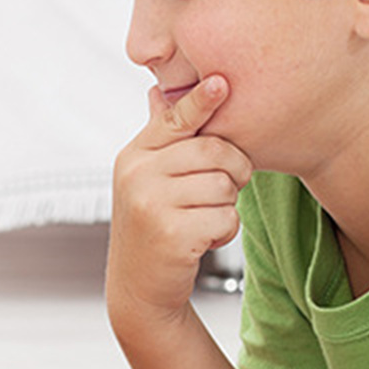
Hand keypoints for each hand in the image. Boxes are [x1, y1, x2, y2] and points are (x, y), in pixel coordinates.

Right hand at [107, 76, 252, 323]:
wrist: (139, 286)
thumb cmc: (152, 225)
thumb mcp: (146, 178)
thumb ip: (159, 138)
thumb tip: (156, 91)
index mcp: (135, 155)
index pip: (175, 120)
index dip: (201, 101)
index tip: (221, 82)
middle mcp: (138, 175)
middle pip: (214, 151)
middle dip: (234, 169)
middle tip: (227, 186)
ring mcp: (151, 204)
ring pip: (224, 186)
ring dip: (227, 206)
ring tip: (204, 218)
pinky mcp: (172, 234)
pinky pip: (226, 217)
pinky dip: (225, 231)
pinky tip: (204, 239)